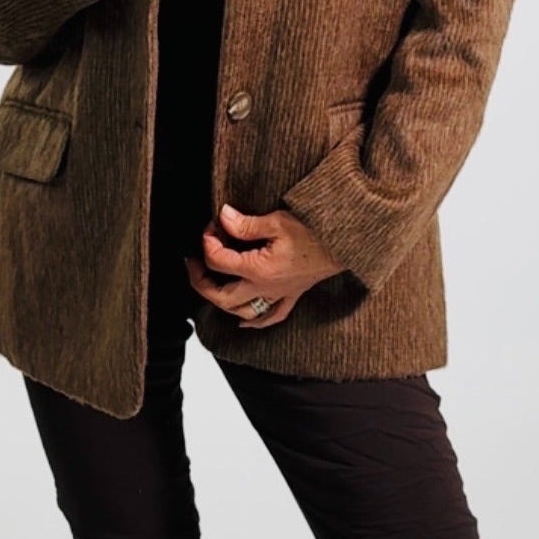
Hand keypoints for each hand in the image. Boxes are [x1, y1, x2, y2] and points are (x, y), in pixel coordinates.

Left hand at [184, 202, 345, 329]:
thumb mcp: (277, 221)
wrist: (345, 243)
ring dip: (221, 301)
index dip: (208, 241)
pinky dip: (254, 321)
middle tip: (192, 263)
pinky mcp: (291, 295)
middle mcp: (264, 288)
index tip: (212, 226)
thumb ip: (246, 225)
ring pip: (241, 311)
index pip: (218, 260)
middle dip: (200, 280)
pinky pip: (271, 317)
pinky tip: (243, 321)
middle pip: (221, 295)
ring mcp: (278, 295)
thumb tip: (223, 218)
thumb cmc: (315, 231)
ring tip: (209, 285)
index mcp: (258, 269)